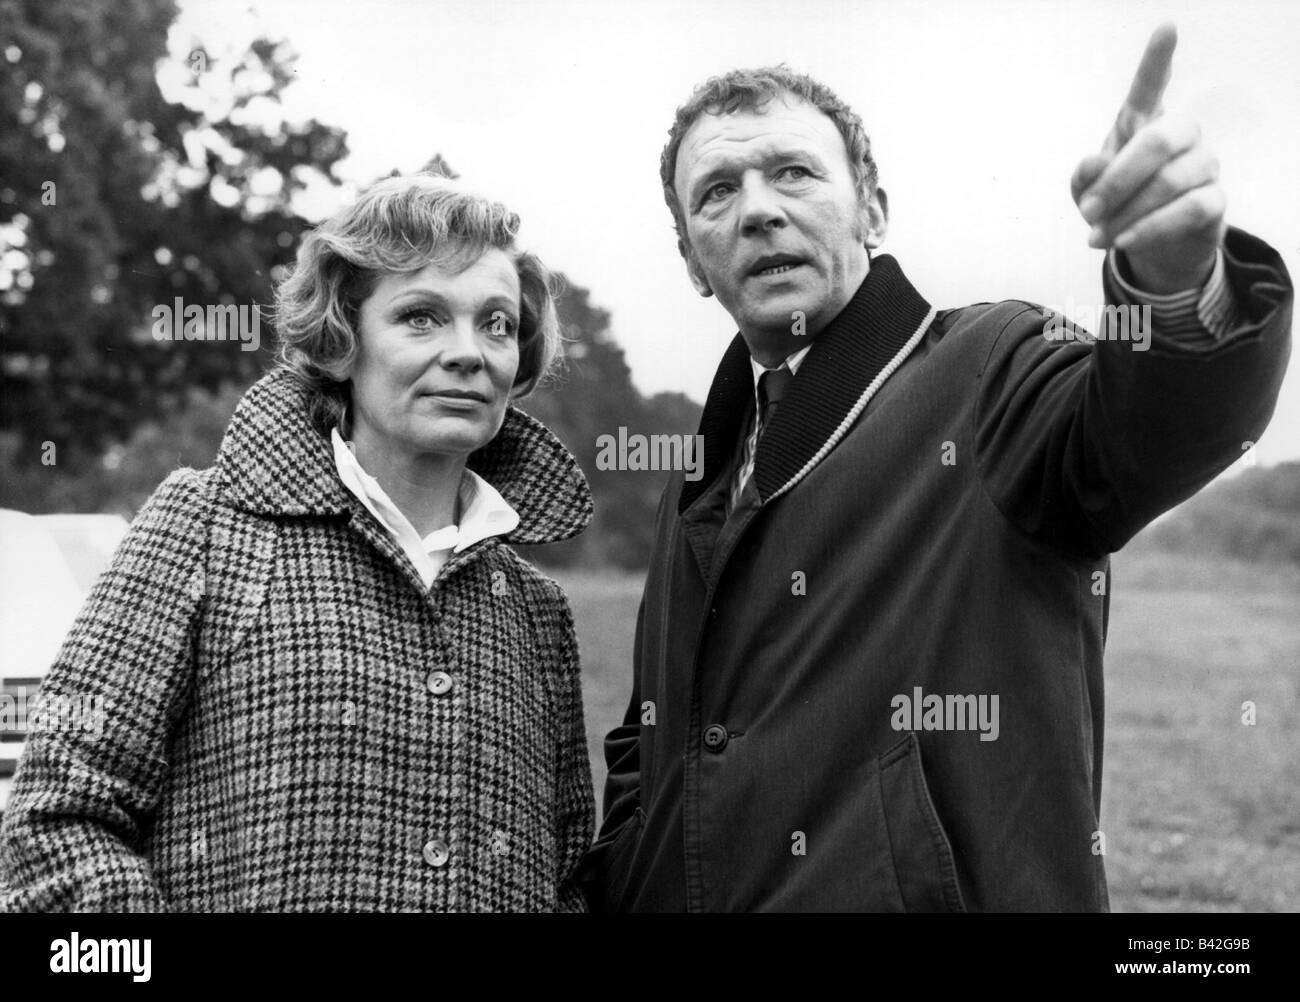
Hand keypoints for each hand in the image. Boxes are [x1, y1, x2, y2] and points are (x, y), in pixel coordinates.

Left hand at [1070, 24, 1225, 293]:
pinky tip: (1124, 241)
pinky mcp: (1215, 199)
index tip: (1166, 28)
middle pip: (1157, 140)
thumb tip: (1093, 165)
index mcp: (1143, 124)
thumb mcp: (1087, 194)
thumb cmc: (1116, 206)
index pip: (1150, 87)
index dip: (1157, 59)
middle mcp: (1180, 135)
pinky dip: (1150, 228)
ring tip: (1097, 236)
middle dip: (1116, 180)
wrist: (1149, 247)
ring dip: (1126, 213)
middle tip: (1086, 211)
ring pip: (1170, 180)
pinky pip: (1189, 208)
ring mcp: (1203, 164)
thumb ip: (1085, 178)